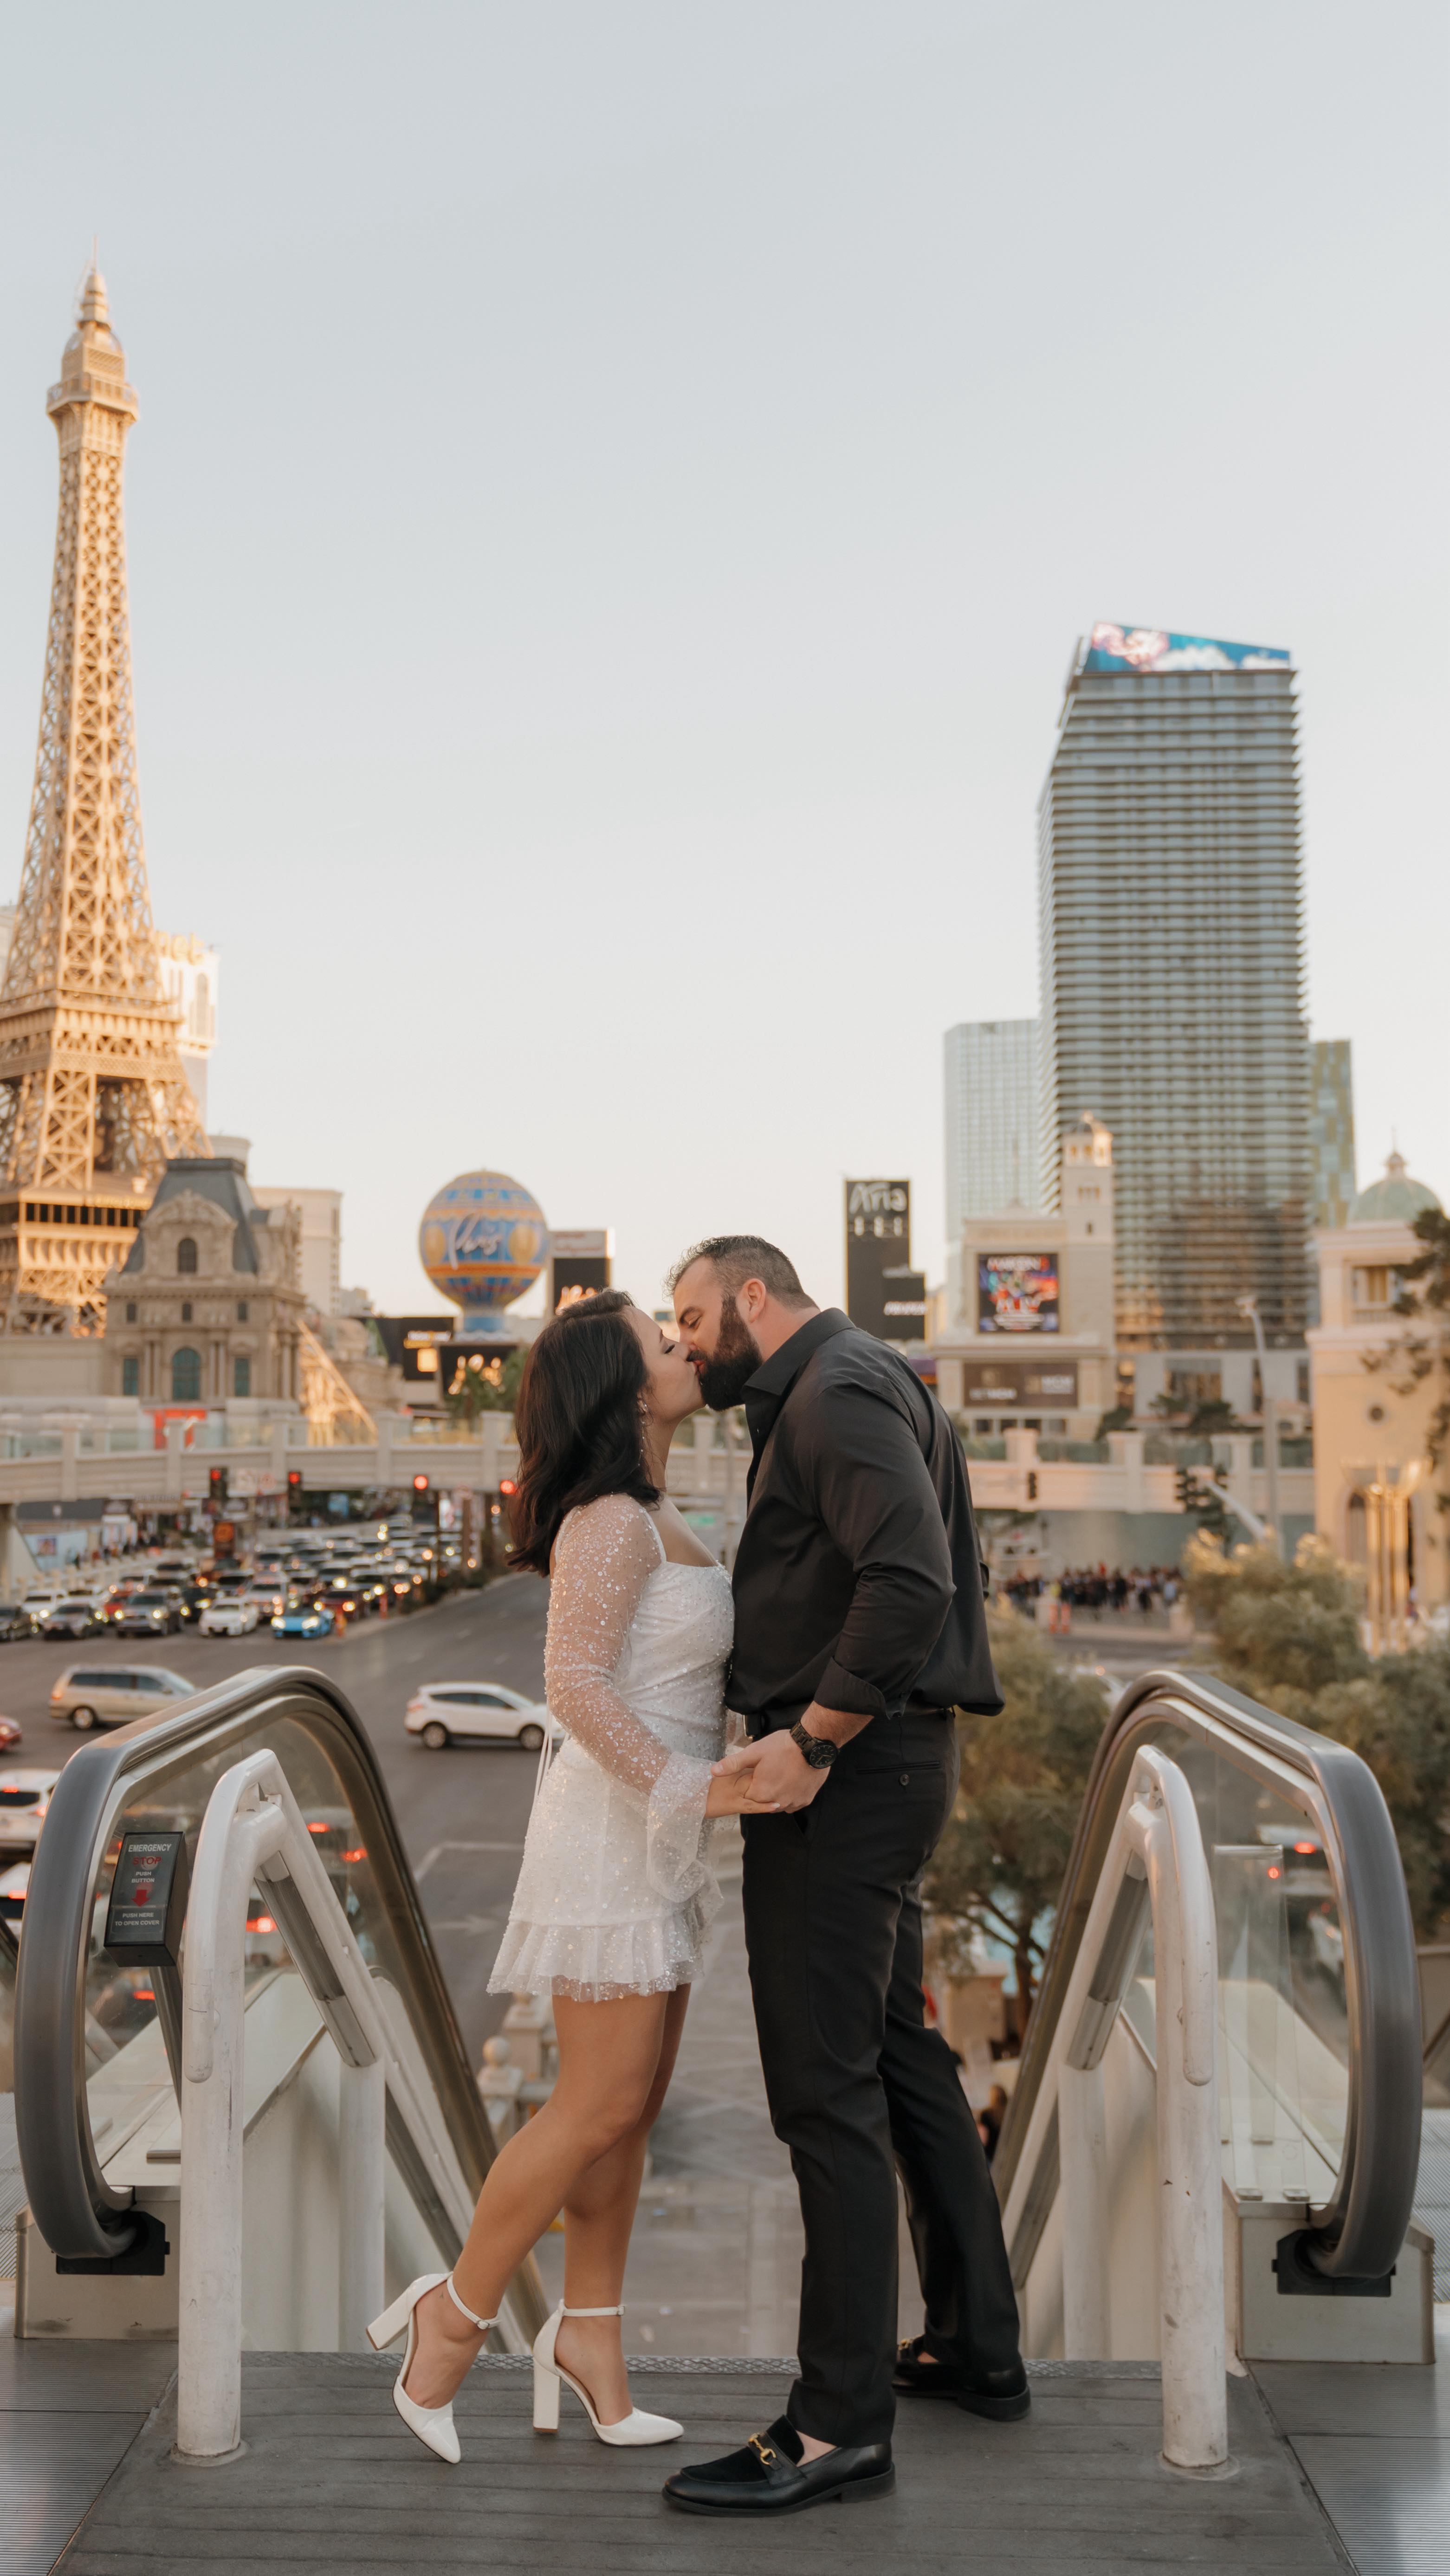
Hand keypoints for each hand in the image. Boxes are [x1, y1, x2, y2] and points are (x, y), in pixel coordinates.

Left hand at [711, 1733, 827, 1813]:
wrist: (812, 1745)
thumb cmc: (782, 1747)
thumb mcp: (754, 1752)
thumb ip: (733, 1764)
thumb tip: (713, 1772)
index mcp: (761, 1793)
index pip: (748, 1797)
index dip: (751, 1783)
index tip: (757, 1772)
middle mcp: (777, 1803)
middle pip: (763, 1801)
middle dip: (764, 1789)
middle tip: (771, 1770)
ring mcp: (793, 1803)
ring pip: (779, 1803)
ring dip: (777, 1793)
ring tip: (781, 1774)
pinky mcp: (806, 1800)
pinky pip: (793, 1803)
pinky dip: (791, 1795)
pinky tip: (792, 1780)